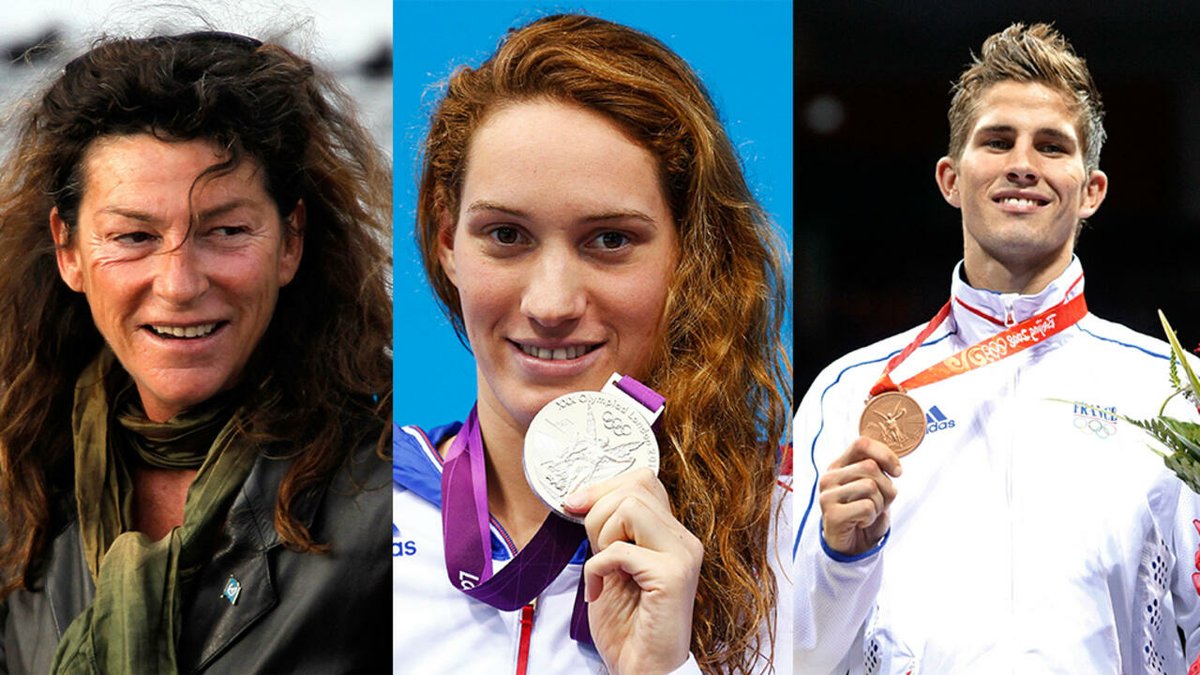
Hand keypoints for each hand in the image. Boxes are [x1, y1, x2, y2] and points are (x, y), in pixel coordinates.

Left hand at [563, 468, 702, 674]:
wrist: (643, 671)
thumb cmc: (627, 627)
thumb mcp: (611, 566)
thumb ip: (608, 532)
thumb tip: (582, 498)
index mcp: (671, 534)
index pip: (642, 480)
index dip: (603, 487)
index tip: (576, 505)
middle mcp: (684, 539)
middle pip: (634, 487)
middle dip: (598, 513)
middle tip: (594, 550)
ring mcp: (682, 555)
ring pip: (630, 507)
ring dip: (601, 537)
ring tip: (604, 570)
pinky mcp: (672, 576)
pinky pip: (619, 550)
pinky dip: (596, 570)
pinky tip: (598, 592)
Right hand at [819, 436, 901, 555]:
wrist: (851, 544)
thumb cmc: (863, 512)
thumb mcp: (872, 486)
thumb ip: (877, 469)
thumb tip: (894, 465)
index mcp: (839, 465)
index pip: (862, 444)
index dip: (885, 454)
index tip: (897, 472)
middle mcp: (829, 477)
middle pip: (870, 466)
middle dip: (885, 487)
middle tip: (879, 502)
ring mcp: (827, 496)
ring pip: (870, 486)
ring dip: (879, 504)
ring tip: (868, 512)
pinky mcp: (832, 515)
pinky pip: (867, 507)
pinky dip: (872, 517)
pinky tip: (861, 522)